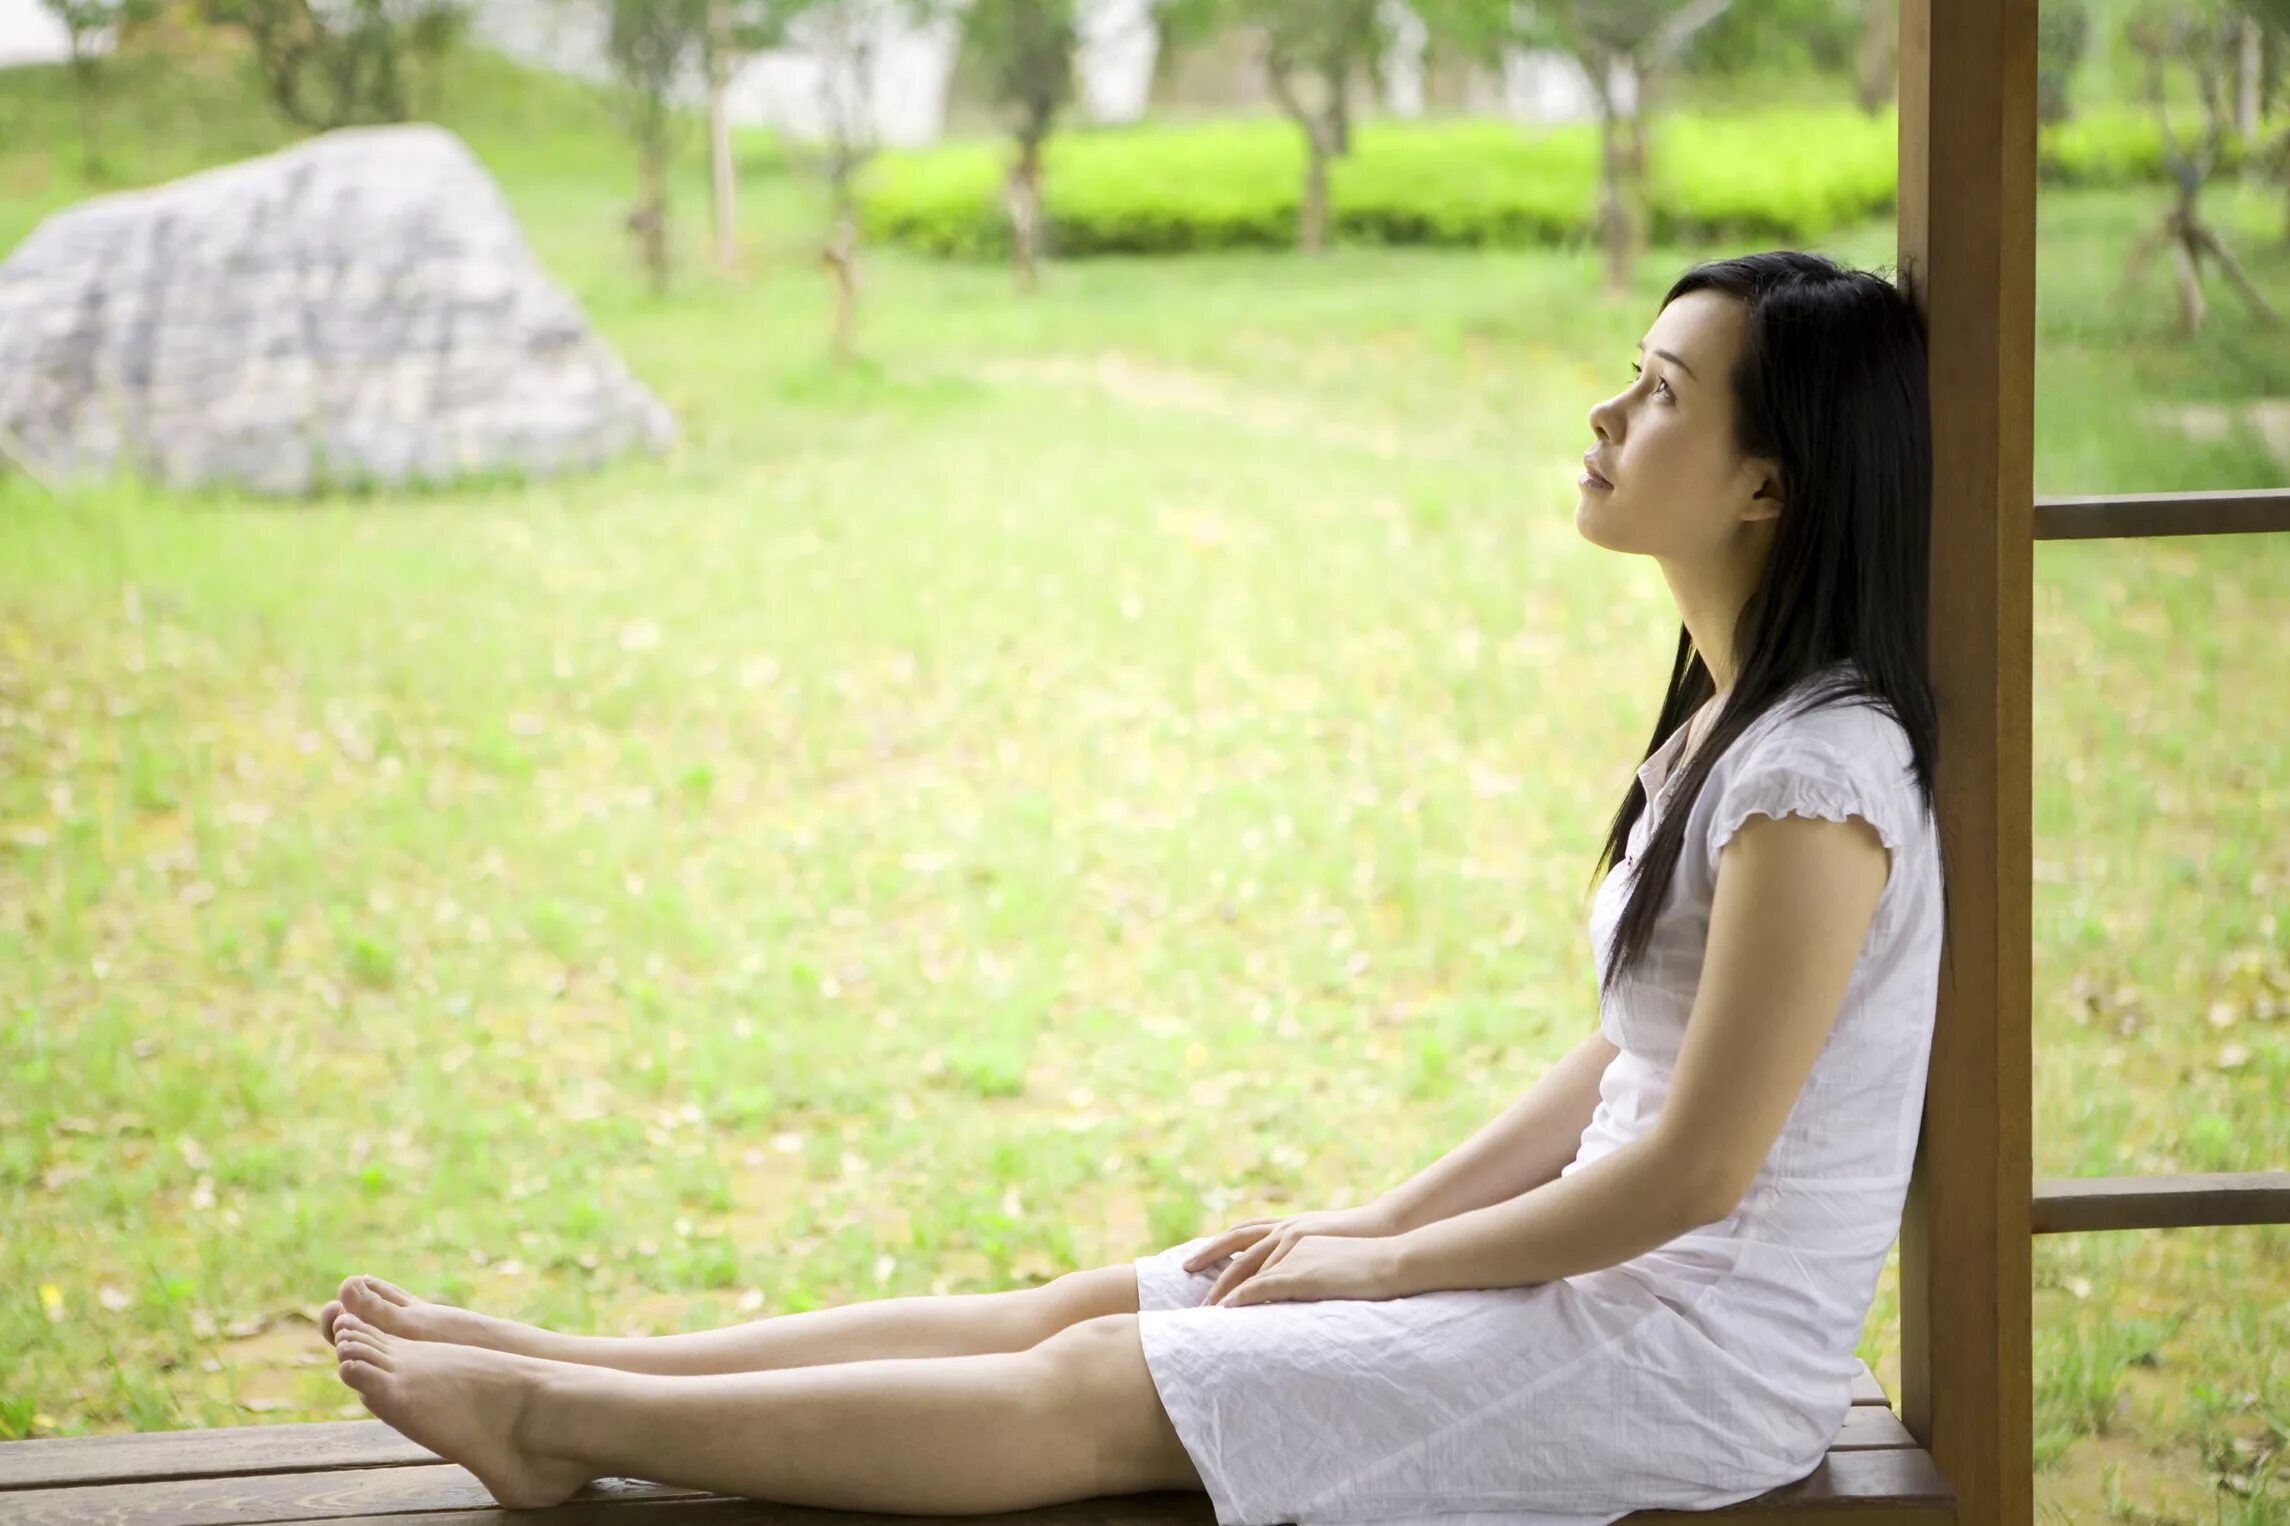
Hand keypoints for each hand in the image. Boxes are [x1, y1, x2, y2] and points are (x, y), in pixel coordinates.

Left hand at [1185, 1203, 1405, 1306]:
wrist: (1391, 1251)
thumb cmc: (1366, 1253)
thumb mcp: (1329, 1247)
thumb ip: (1309, 1254)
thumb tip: (1301, 1272)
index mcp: (1292, 1226)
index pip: (1246, 1233)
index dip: (1221, 1243)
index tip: (1198, 1255)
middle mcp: (1287, 1231)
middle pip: (1236, 1246)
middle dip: (1209, 1260)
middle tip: (1185, 1272)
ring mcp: (1293, 1249)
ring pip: (1245, 1267)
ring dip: (1223, 1286)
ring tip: (1205, 1306)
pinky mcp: (1300, 1270)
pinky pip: (1262, 1285)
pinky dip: (1242, 1297)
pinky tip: (1228, 1309)